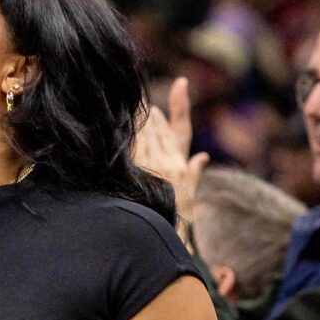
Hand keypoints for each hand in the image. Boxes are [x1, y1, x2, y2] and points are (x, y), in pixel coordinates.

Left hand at [133, 76, 207, 230]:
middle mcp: (171, 161)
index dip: (181, 103)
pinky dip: (128, 134)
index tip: (181, 82)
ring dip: (138, 120)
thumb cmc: (174, 218)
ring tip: (131, 112)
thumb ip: (193, 173)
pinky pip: (132, 145)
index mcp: (182, 164)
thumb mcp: (188, 196)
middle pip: (159, 126)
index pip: (181, 127)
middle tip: (142, 104)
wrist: (163, 237)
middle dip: (149, 113)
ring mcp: (154, 165)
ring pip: (144, 132)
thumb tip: (202, 157)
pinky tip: (118, 126)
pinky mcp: (139, 170)